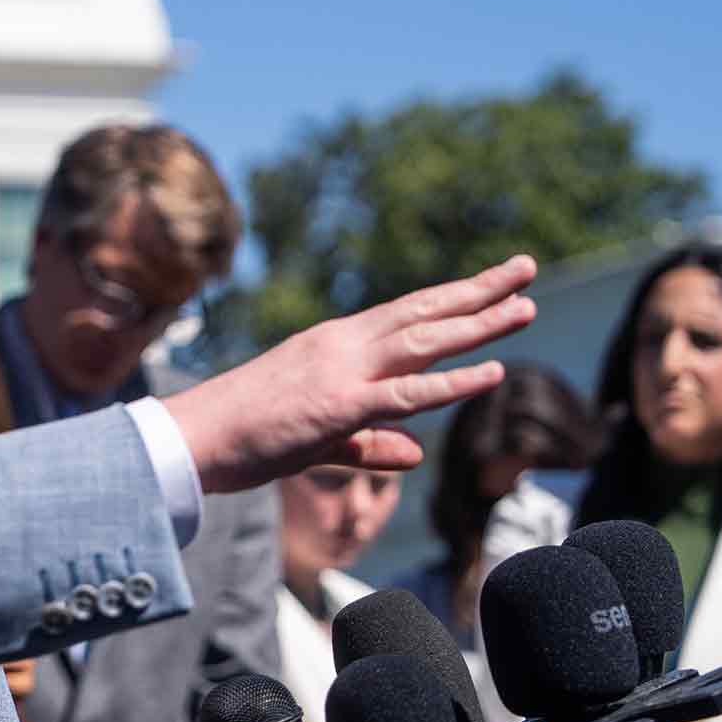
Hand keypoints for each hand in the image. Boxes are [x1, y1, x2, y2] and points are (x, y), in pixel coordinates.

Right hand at [168, 256, 536, 492]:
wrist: (195, 437)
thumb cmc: (244, 436)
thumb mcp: (318, 438)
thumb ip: (371, 444)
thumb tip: (415, 454)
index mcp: (333, 344)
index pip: (404, 314)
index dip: (451, 298)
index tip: (491, 282)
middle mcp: (342, 345)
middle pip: (423, 313)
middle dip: (478, 291)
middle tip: (526, 267)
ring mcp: (342, 371)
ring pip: (424, 341)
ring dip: (478, 323)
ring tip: (524, 306)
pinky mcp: (339, 405)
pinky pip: (408, 392)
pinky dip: (454, 381)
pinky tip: (494, 371)